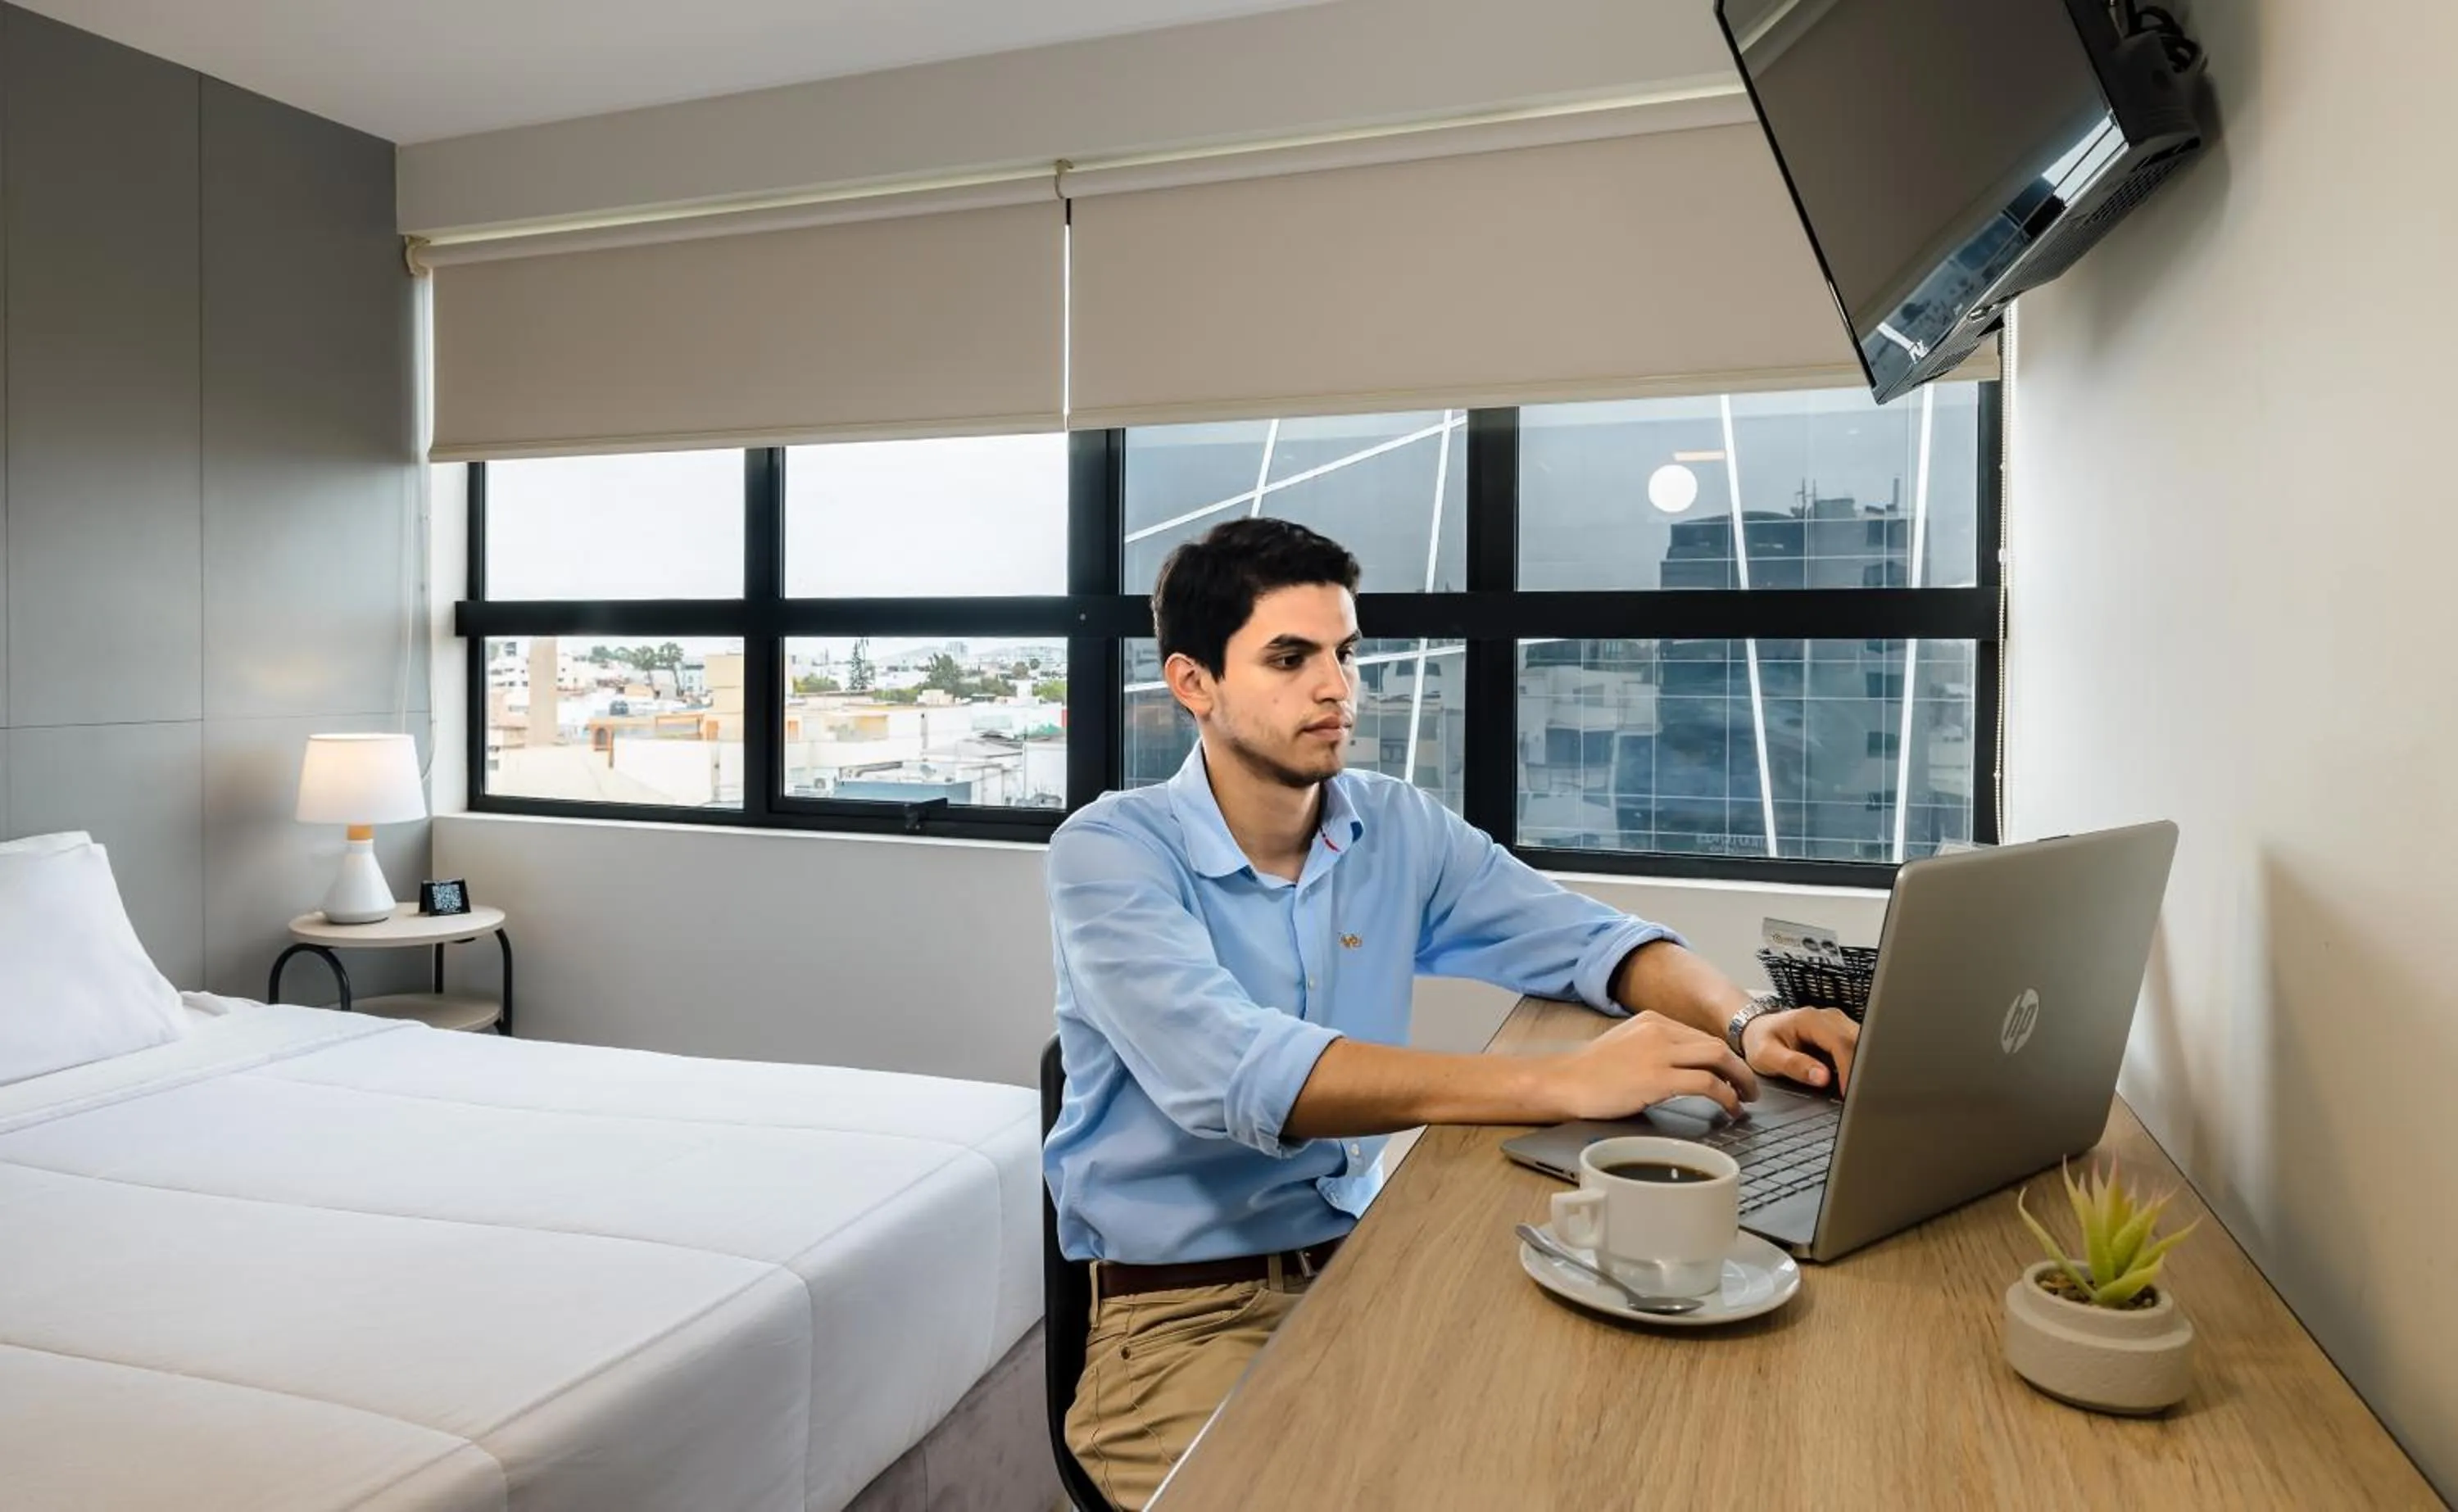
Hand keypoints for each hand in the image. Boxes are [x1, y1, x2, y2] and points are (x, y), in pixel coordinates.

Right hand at [1545, 1011, 1759, 1121]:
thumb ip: (1655, 1048)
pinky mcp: (1658, 1078)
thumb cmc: (1591, 1072)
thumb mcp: (1627, 1045)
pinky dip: (1726, 1096)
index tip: (1732, 1075)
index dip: (1724, 1058)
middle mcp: (1660, 1031)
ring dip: (1740, 1081)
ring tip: (1746, 1099)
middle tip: (1749, 1089)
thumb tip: (1684, 1066)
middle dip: (1740, 1068)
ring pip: (1718, 1058)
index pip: (1701, 1036)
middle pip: (1716, 1045)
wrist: (1565, 1082)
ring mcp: (1659, 1053)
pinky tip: (1729, 1109)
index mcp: (1652, 1021)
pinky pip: (1707, 1083)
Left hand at [1742, 1006, 1858, 1091]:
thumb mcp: (1767, 1056)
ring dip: (1862, 1066)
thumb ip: (1793, 1065)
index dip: (1849, 1068)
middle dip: (1861, 1068)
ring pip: (1862, 1043)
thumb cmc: (1760, 1041)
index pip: (1841, 1042)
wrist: (1756, 1029)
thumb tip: (1822, 1077)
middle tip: (1858, 1095)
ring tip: (1856, 1090)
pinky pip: (1857, 1046)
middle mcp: (1828, 1017)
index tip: (1848, 1091)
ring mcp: (1837, 1023)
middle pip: (1857, 1040)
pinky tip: (1852, 1080)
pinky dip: (1858, 1063)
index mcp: (1810, 1019)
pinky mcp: (1841, 1032)